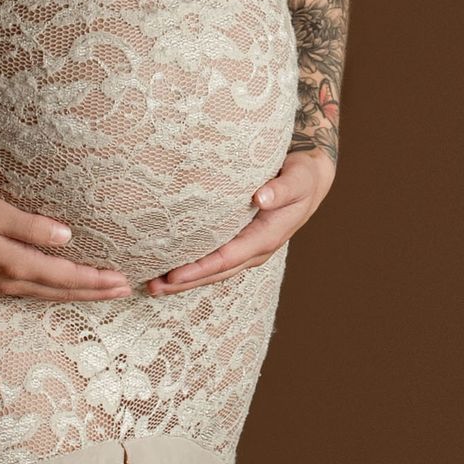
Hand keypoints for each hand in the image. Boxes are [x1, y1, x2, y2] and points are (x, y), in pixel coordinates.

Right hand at [0, 184, 133, 300]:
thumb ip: (29, 225)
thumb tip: (65, 237)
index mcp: (11, 264)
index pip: (63, 275)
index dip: (94, 279)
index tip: (121, 278)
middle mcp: (7, 281)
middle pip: (60, 291)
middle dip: (94, 292)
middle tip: (125, 290)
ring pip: (47, 295)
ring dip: (77, 293)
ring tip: (103, 292)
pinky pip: (32, 292)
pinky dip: (56, 291)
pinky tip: (64, 288)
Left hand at [145, 150, 335, 295]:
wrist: (312, 179)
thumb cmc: (303, 176)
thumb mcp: (299, 178)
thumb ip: (282, 189)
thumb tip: (261, 199)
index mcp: (267, 238)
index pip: (227, 259)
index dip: (200, 268)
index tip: (173, 274)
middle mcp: (256, 249)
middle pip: (216, 273)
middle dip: (184, 282)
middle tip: (151, 287)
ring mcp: (248, 248)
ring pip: (214, 271)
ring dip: (185, 279)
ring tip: (153, 284)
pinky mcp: (241, 241)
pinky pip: (216, 259)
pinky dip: (194, 267)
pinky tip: (173, 267)